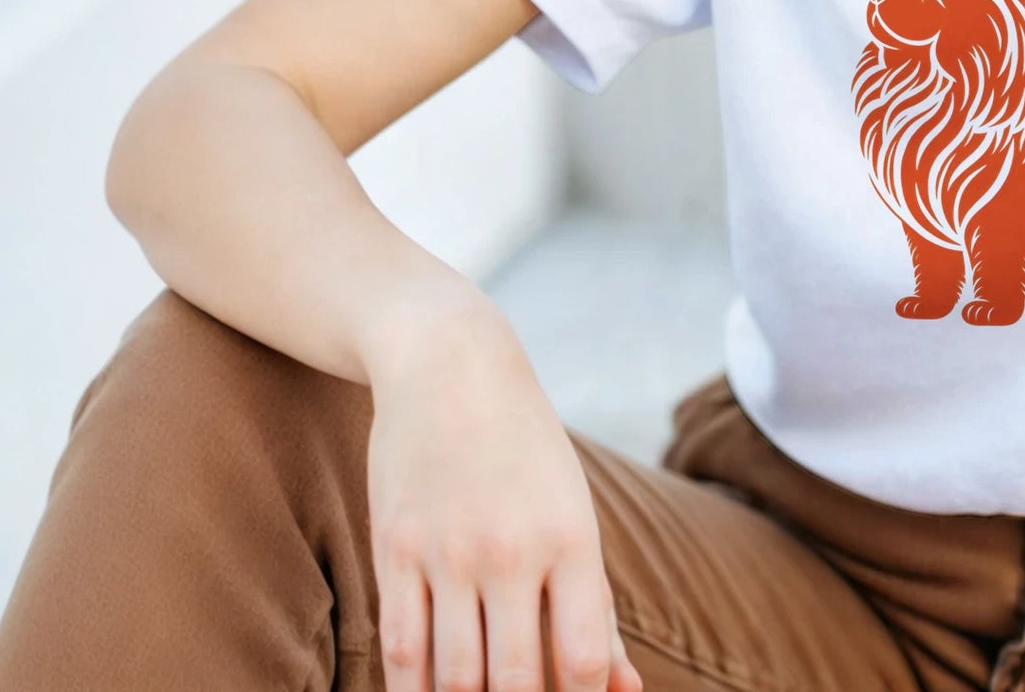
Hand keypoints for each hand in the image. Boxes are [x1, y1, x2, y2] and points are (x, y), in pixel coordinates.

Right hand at [364, 307, 644, 691]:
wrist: (451, 365)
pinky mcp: (394, 550)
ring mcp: (448, 551)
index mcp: (571, 538)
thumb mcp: (575, 514)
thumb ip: (597, 608)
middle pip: (516, 683)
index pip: (584, 659)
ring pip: (454, 680)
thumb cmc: (527, 451)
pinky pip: (399, 651)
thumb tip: (629, 691)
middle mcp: (512, 549)